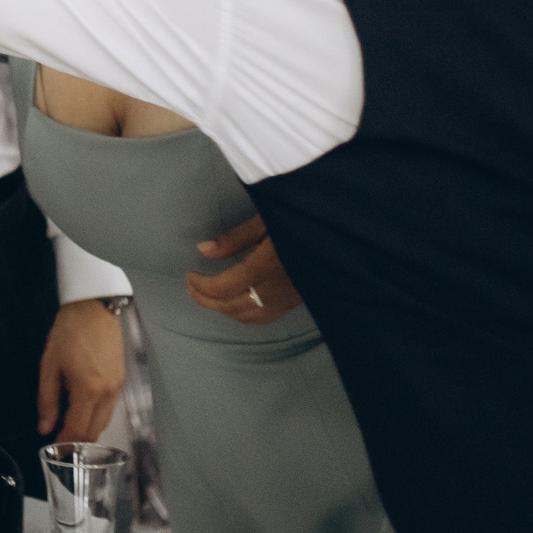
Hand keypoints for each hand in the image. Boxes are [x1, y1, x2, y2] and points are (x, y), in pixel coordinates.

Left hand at [37, 298, 125, 443]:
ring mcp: (118, 387)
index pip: (78, 429)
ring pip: (104, 421)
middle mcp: (108, 392)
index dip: (65, 444)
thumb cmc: (69, 331)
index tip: (54, 449)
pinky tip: (83, 410)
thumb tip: (44, 427)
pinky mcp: (122, 380)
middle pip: (95, 431)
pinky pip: (110, 407)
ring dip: (88, 429)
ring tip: (69, 429)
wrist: (94, 308)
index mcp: (88, 389)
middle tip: (60, 443)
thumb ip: (46, 399)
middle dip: (78, 441)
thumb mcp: (49, 365)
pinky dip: (97, 415)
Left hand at [185, 214, 302, 323]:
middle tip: (191, 287)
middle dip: (207, 300)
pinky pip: (267, 316)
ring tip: (207, 295)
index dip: (202, 286)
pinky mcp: (300, 299)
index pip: (226, 287)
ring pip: (250, 316)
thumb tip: (203, 250)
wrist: (342, 230)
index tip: (189, 275)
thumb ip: (235, 238)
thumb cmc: (301, 216)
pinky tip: (236, 302)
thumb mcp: (266, 219)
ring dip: (224, 309)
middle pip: (234, 306)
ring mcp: (291, 297)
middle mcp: (279, 287)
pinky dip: (245, 314)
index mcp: (268, 264)